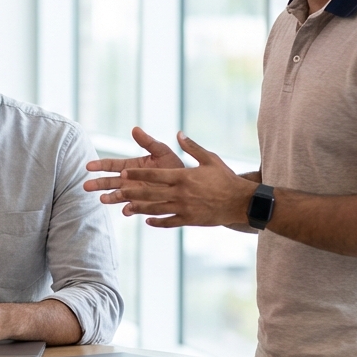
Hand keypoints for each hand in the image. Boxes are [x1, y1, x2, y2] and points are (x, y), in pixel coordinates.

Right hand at [84, 127, 185, 203]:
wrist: (187, 183)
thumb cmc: (174, 165)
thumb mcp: (161, 151)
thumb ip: (147, 142)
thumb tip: (134, 128)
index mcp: (131, 166)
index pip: (111, 165)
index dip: (100, 165)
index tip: (88, 166)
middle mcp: (129, 181)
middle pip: (109, 182)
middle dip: (98, 184)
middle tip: (86, 186)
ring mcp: (135, 193)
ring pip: (118, 196)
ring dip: (110, 198)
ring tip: (102, 199)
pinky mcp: (143, 205)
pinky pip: (134, 208)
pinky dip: (129, 209)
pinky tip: (126, 210)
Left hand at [100, 132, 256, 227]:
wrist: (240, 202)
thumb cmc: (225, 178)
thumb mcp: (209, 158)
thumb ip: (192, 147)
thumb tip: (179, 133)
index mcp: (183, 177)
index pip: (155, 175)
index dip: (138, 174)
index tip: (124, 172)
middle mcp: (180, 194)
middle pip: (150, 194)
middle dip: (131, 192)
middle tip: (116, 191)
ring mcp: (184, 209)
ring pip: (156, 209)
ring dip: (139, 208)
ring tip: (126, 207)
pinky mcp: (189, 220)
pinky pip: (169, 222)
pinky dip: (157, 221)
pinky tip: (147, 220)